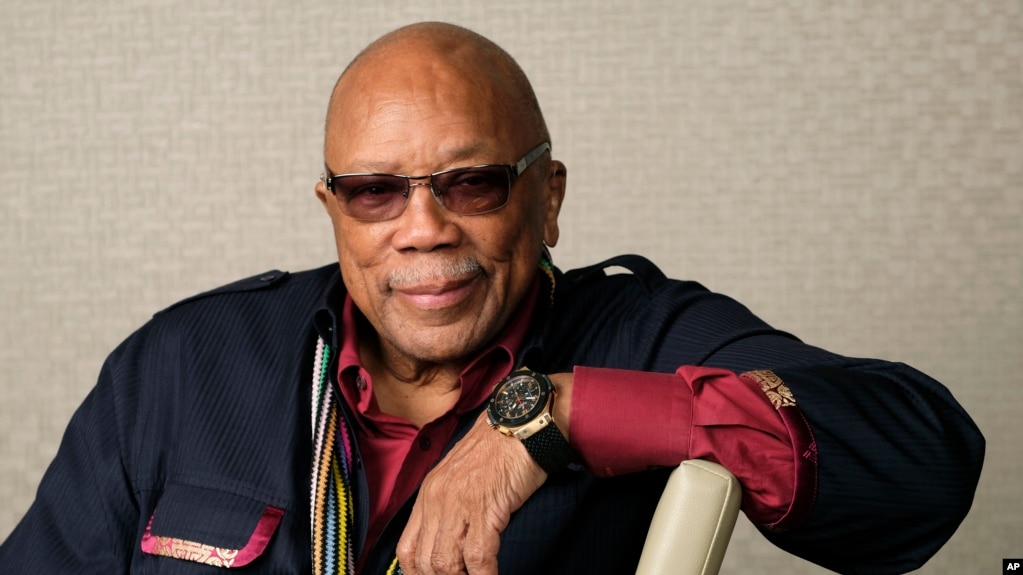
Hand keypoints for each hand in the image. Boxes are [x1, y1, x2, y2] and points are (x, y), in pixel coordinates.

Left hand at [395, 412, 545, 574]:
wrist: (521, 423)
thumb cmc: (499, 448)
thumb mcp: (462, 476)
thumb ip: (451, 504)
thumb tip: (453, 539)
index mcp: (429, 493)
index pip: (407, 549)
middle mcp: (437, 500)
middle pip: (425, 561)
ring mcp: (459, 504)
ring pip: (445, 563)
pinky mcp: (485, 508)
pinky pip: (478, 557)